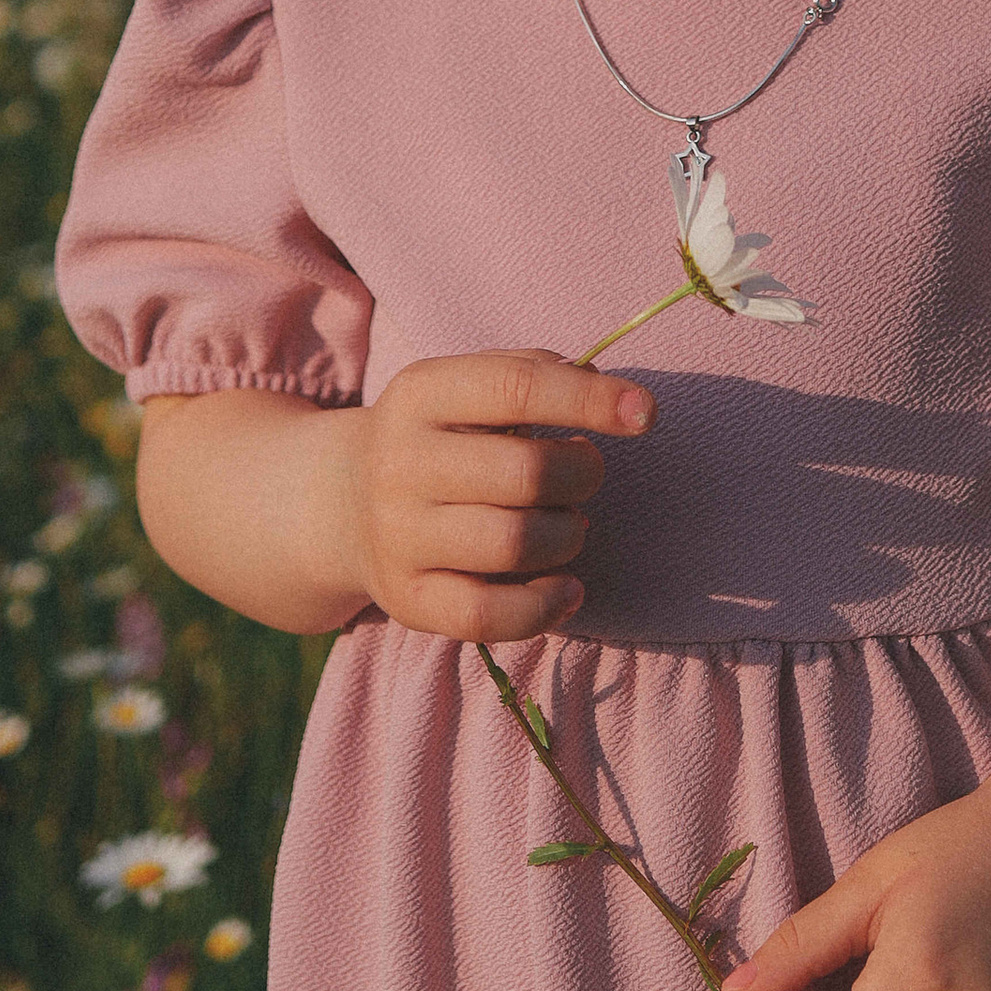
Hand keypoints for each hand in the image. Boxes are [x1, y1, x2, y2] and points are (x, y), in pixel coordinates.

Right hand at [353, 354, 652, 639]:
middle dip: (583, 473)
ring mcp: (398, 537)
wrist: (345, 500)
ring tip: (567, 523)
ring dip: (569, 534)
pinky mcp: (406, 601)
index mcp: (420, 393)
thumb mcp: (467, 386)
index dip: (589, 399)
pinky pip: (490, 616)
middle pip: (526, 473)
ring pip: (516, 544)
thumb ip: (533, 373)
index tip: (646, 412)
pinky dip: (546, 607)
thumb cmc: (440, 434)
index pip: (516, 386)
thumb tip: (607, 391)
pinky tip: (568, 587)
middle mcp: (400, 463)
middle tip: (586, 472)